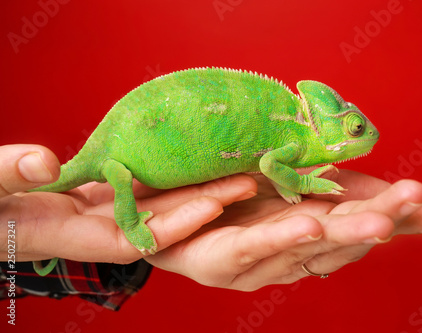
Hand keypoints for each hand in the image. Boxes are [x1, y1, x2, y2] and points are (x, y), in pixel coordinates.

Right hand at [0, 144, 255, 262]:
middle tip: (244, 182)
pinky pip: (146, 185)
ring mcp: (103, 208)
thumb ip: (10, 175)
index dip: (174, 224)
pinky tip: (200, 160)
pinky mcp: (103, 190)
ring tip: (236, 169)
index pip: (135, 236)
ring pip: (159, 201)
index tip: (210, 207)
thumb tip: (44, 161)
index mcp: (72, 232)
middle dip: (203, 204)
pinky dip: (173, 176)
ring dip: (196, 188)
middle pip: (160, 219)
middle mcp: (97, 224)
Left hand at [146, 169, 421, 290]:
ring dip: (338, 234)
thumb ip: (330, 184)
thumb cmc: (234, 200)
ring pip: (302, 247)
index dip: (393, 215)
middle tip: (415, 204)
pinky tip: (308, 224)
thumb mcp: (286, 181)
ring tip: (374, 222)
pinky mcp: (222, 259)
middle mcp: (290, 251)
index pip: (357, 221)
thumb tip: (388, 184)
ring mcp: (258, 258)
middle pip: (337, 238)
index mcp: (308, 229)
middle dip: (375, 221)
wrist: (170, 220)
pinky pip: (250, 246)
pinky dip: (280, 237)